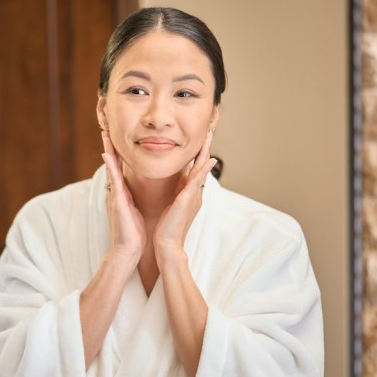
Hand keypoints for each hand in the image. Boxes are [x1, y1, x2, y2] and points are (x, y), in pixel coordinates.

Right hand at [101, 131, 145, 264]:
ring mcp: (114, 195)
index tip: (117, 136)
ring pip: (111, 168)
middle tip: (107, 127)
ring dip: (108, 150)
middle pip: (112, 163)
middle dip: (109, 145)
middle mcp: (116, 191)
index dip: (118, 152)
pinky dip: (110, 167)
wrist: (128, 250)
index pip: (120, 168)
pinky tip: (107, 155)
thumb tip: (133, 190)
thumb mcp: (134, 210)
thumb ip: (132, 198)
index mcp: (122, 193)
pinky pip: (113, 181)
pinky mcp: (116, 202)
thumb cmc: (134, 233)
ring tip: (105, 134)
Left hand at [153, 131, 216, 261]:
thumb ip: (177, 195)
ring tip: (209, 137)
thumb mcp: (173, 207)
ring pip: (201, 170)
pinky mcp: (188, 201)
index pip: (195, 169)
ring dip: (205, 152)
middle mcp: (194, 193)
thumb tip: (178, 187)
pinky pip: (196, 181)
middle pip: (201, 166)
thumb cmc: (167, 228)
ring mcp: (193, 197)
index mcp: (189, 194)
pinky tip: (208, 159)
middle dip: (205, 148)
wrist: (167, 245)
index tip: (200, 140)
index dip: (198, 154)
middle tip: (210, 131)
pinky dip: (203, 170)